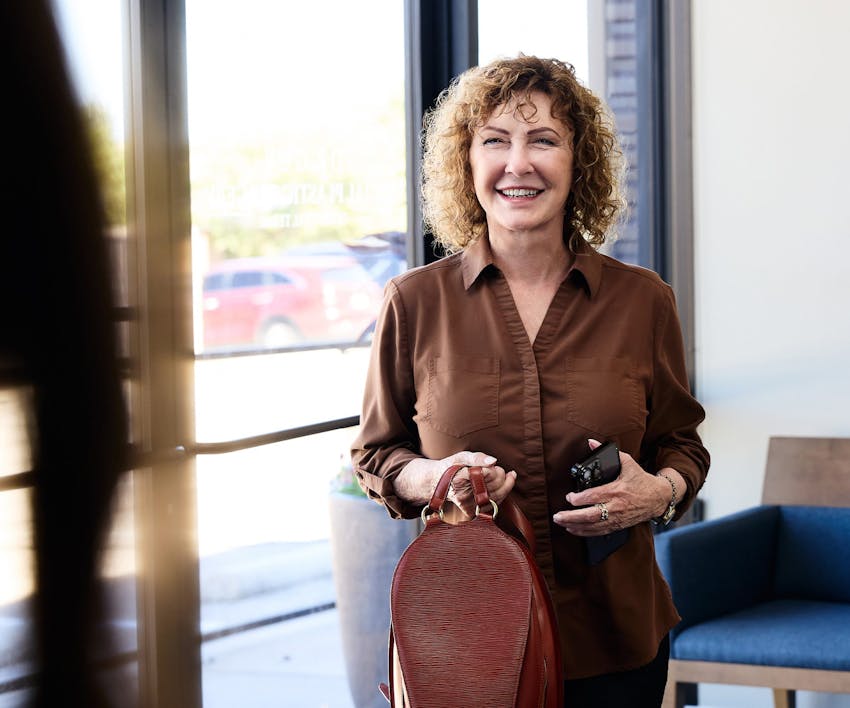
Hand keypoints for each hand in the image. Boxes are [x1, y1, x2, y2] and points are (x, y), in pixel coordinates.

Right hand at [396, 451, 516, 518]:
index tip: (492, 465)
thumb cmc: (451, 468)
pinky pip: (493, 505)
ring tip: (504, 476)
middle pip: (496, 486)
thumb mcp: (461, 457)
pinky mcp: (471, 513)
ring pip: (497, 497)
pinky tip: (500, 487)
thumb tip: (494, 461)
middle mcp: (463, 495)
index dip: (495, 469)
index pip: (490, 474)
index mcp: (460, 479)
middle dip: (502, 476)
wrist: (437, 483)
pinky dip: (500, 495)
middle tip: (499, 470)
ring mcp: (467, 506)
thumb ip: (478, 457)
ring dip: (505, 486)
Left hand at [551, 439, 676, 535]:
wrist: (658, 498)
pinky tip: (573, 529)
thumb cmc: (641, 480)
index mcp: (617, 490)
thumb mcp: (627, 462)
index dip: (578, 498)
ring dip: (575, 525)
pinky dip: (585, 532)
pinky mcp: (618, 525)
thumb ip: (610, 453)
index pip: (594, 496)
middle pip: (590, 515)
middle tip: (557, 515)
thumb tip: (591, 442)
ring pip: (593, 526)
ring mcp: (617, 518)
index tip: (569, 497)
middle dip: (572, 516)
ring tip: (561, 522)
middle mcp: (616, 506)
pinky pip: (599, 532)